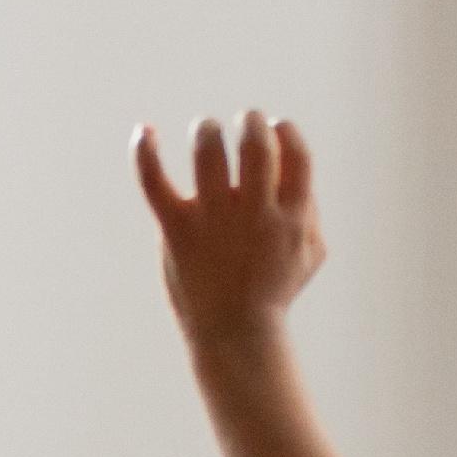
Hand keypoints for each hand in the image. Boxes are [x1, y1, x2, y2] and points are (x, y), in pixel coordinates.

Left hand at [133, 113, 324, 350]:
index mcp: (292, 215)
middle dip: (251, 122)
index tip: (276, 128)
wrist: (236, 335)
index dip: (286, 132)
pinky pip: (155, 183)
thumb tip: (296, 166)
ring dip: (207, 132)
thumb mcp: (310, 252)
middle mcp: (255, 213)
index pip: (296, 154)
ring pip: (208, 154)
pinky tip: (145, 131)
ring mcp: (215, 220)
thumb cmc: (274, 291)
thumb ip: (310, 209)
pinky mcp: (177, 230)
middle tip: (245, 121)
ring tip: (208, 131)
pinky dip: (146, 153)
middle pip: (255, 145)